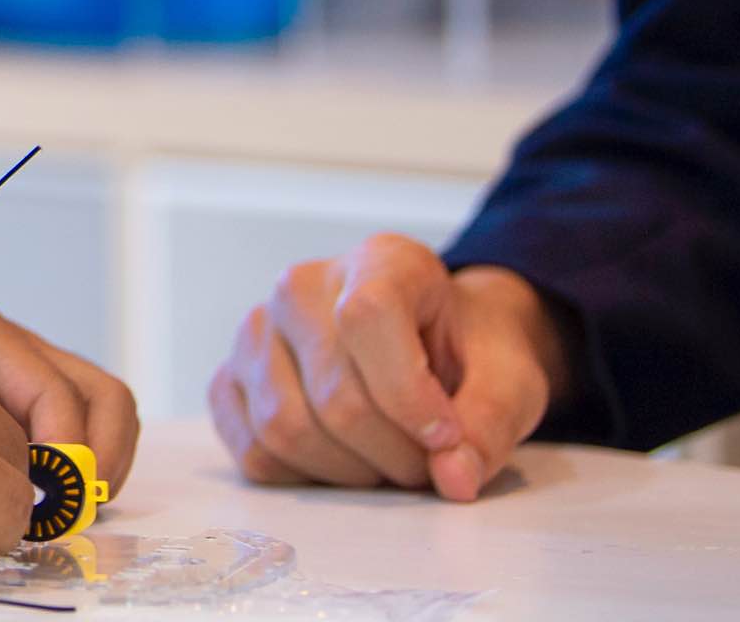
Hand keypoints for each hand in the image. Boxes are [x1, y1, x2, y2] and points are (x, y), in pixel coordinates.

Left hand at [0, 299, 140, 494]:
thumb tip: (15, 492)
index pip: (58, 392)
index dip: (67, 452)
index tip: (50, 497)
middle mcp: (18, 348)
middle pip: (105, 398)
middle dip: (100, 461)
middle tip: (71, 508)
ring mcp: (31, 371)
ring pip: (106, 414)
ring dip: (98, 467)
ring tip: (64, 508)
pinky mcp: (28, 399)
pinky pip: (83, 429)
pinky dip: (81, 468)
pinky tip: (46, 499)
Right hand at [209, 235, 570, 500]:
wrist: (434, 346)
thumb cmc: (470, 355)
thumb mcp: (509, 379)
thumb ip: (490, 424)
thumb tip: (453, 478)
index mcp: (379, 262)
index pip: (367, 318)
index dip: (408, 395)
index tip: (446, 436)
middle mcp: (301, 285)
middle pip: (334, 395)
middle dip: (393, 453)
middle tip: (427, 464)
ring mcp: (256, 331)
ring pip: (285, 427)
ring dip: (349, 472)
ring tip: (387, 462)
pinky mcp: (230, 376)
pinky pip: (253, 448)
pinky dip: (305, 476)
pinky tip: (343, 460)